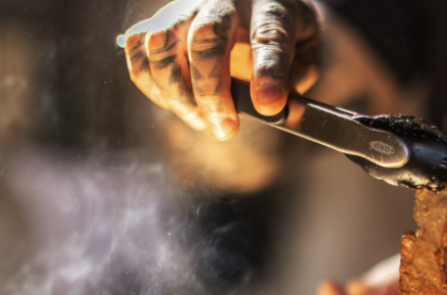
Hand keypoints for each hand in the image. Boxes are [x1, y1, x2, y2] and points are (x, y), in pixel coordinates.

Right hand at [123, 0, 319, 139]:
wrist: (261, 9)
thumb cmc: (287, 37)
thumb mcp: (307, 53)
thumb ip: (295, 77)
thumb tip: (270, 104)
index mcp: (271, 4)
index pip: (269, 34)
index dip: (268, 71)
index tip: (270, 105)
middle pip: (205, 36)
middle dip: (211, 90)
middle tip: (226, 130)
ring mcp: (187, 8)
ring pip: (161, 41)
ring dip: (176, 91)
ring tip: (202, 122)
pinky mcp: (163, 21)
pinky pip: (139, 47)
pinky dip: (150, 82)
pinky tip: (178, 104)